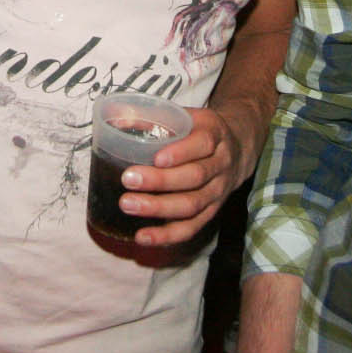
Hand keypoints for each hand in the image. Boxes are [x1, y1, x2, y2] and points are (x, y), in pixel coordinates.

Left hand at [118, 105, 247, 244]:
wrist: (236, 148)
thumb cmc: (199, 131)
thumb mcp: (185, 115)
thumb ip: (153, 116)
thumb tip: (114, 119)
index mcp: (214, 134)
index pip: (202, 144)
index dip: (181, 152)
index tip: (156, 158)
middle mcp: (220, 164)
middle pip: (195, 177)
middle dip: (160, 181)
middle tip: (128, 180)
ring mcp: (218, 191)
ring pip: (192, 205)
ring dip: (159, 208)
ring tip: (129, 205)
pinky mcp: (211, 212)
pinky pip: (191, 228)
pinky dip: (167, 236)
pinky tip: (142, 237)